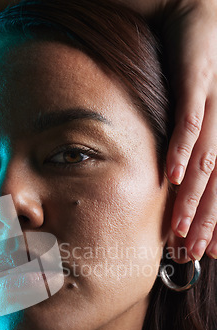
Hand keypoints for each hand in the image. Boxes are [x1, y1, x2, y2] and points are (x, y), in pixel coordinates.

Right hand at [162, 0, 216, 261]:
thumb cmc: (201, 70)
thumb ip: (199, 149)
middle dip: (209, 220)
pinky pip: (191, 120)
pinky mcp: (199, 81)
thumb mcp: (207, 113)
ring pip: (208, 159)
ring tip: (182, 228)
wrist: (198, 12)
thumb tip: (181, 182)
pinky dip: (181, 150)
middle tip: (195, 251)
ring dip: (195, 197)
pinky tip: (171, 177)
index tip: (211, 252)